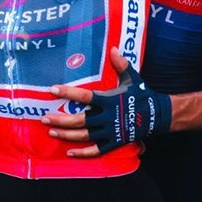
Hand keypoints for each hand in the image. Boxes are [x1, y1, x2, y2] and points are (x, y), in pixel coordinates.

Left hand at [44, 46, 171, 156]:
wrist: (157, 115)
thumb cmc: (142, 94)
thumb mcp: (132, 77)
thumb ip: (120, 64)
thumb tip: (114, 48)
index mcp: (109, 100)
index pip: (84, 96)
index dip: (67, 93)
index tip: (52, 90)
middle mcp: (107, 116)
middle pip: (79, 120)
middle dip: (60, 119)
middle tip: (44, 118)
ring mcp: (110, 131)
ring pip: (84, 135)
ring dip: (67, 135)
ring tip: (52, 131)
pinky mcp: (114, 142)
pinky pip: (96, 150)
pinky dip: (83, 153)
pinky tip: (70, 152)